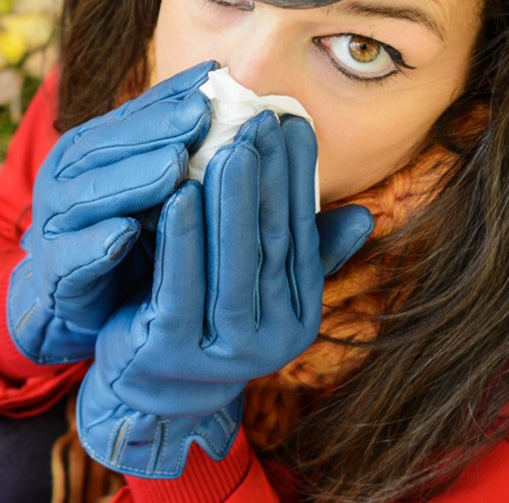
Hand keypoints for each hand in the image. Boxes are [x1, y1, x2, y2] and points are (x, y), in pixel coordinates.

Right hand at [6, 59, 217, 364]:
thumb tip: (217, 78)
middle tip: (201, 116)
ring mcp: (54, 223)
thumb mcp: (149, 181)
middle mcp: (65, 178)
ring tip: (174, 168)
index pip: (131, 116)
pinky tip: (125, 235)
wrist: (78, 297)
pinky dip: (96, 245)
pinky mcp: (53, 271)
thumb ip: (170, 139)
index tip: (215, 83)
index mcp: (88, 148)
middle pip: (109, 149)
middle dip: (157, 132)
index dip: (170, 99)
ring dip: (133, 181)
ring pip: (91, 196)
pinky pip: (73, 256)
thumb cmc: (125, 229)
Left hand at [74, 110, 373, 477]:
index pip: (301, 233)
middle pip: (271, 242)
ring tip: (229, 148)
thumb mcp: (255, 284)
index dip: (299, 177)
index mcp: (297, 314)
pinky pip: (182, 286)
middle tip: (262, 120)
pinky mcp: (175, 350)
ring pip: (233, 263)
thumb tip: (364, 216)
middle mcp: (272, 338)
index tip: (294, 123)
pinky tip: (179, 195)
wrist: (144, 388)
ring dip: (231, 201)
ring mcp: (224, 350)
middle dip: (268, 176)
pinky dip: (182, 238)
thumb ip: (301, 250)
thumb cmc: (202, 316)